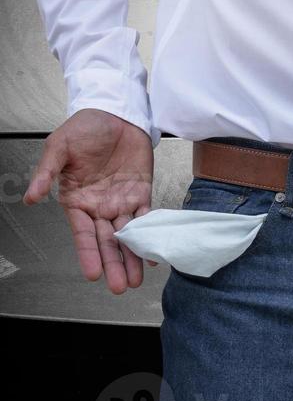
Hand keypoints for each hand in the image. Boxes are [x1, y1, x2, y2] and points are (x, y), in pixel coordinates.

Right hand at [26, 109, 154, 294]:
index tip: (94, 273)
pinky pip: (146, 217)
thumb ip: (46, 174)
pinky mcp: (141, 193)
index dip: (89, 254)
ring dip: (133, 257)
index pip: (82, 234)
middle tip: (120, 286)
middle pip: (107, 241)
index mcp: (76, 200)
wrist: (113, 113)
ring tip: (137, 279)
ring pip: (128, 235)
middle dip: (114, 264)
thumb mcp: (58, 148)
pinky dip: (150, 234)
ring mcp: (121, 201)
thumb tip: (30, 197)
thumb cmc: (83, 128)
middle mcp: (98, 206)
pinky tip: (154, 251)